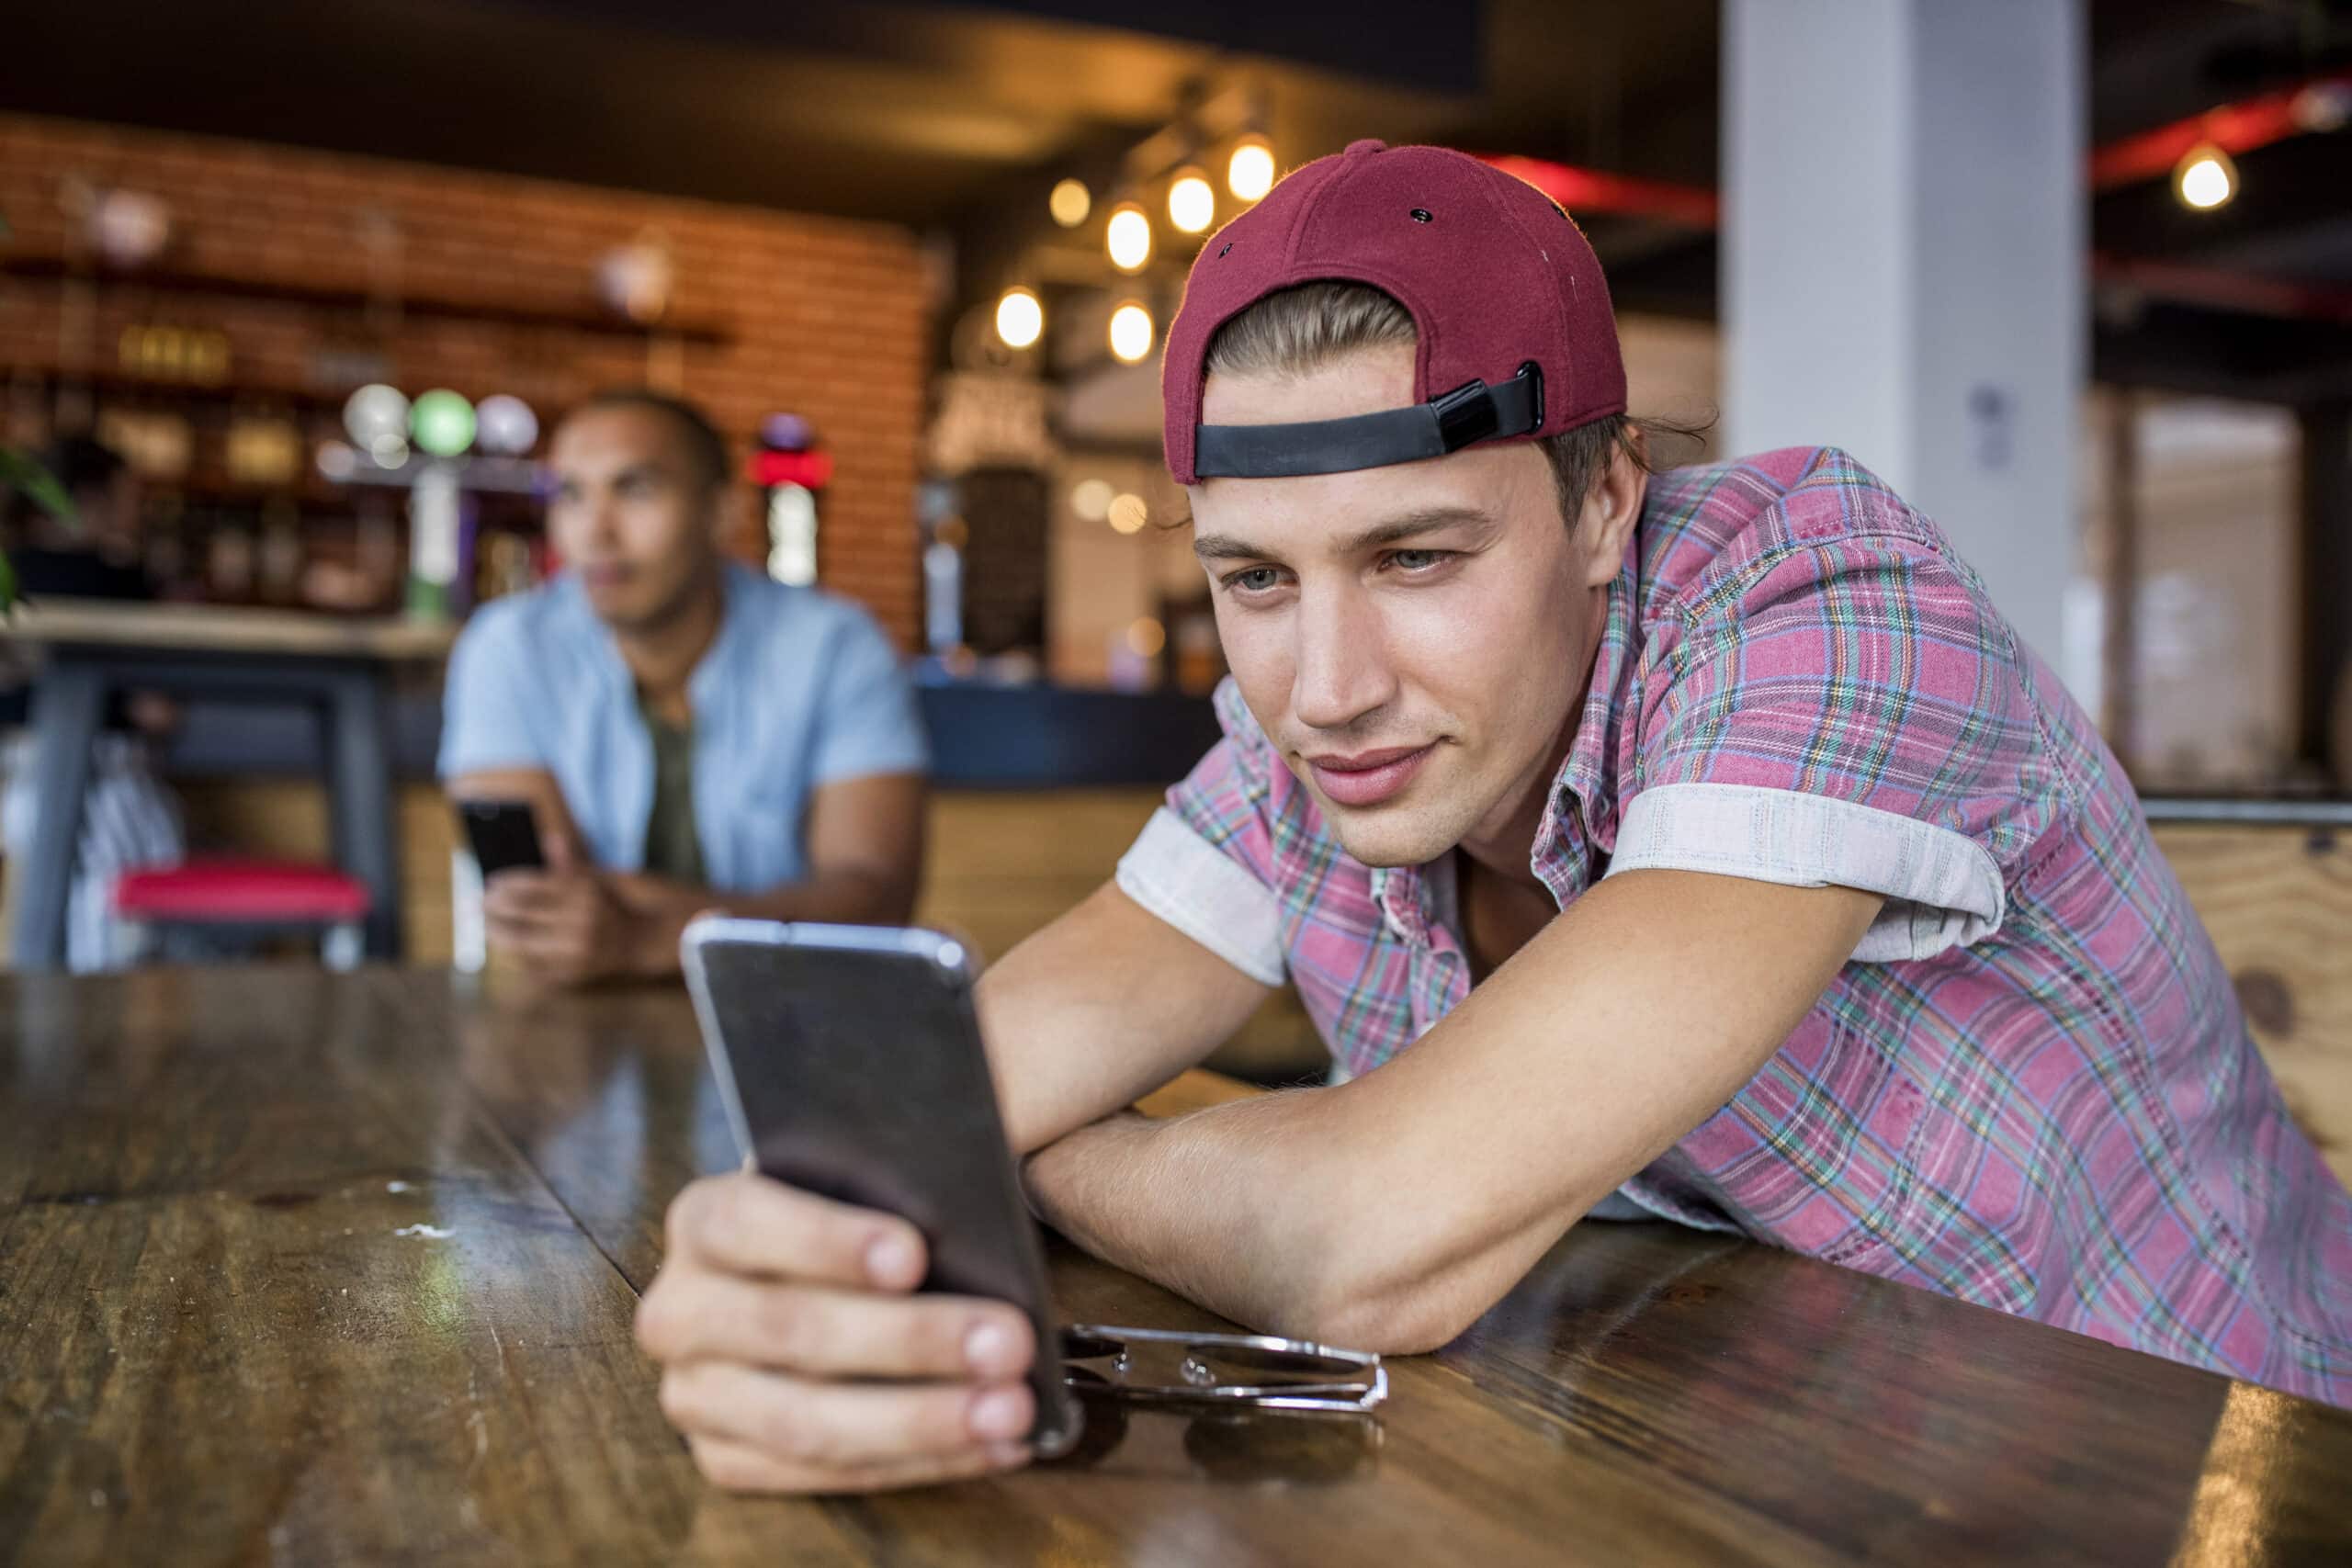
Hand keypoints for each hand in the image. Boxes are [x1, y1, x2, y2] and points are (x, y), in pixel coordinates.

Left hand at [481, 867, 656, 984]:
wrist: (644, 941)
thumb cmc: (613, 905)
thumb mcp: (595, 878)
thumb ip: (568, 863)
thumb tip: (547, 838)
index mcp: (582, 893)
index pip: (528, 886)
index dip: (504, 884)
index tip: (490, 882)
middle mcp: (578, 921)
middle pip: (518, 914)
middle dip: (491, 908)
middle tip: (476, 904)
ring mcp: (575, 950)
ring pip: (520, 942)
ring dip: (496, 934)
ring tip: (485, 927)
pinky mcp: (572, 972)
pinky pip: (534, 965)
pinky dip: (518, 955)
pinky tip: (509, 946)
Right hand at [636, 1172, 1038, 1493]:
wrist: (821, 1279)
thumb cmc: (861, 1214)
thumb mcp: (881, 1160)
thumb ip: (923, 1150)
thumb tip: (996, 1155)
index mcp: (704, 1218)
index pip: (747, 1222)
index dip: (827, 1240)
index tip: (914, 1255)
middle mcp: (682, 1309)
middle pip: (787, 1329)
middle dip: (908, 1339)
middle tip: (1007, 1341)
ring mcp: (698, 1394)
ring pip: (805, 1419)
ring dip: (920, 1419)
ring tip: (1010, 1409)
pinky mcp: (727, 1458)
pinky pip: (825, 1474)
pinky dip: (919, 1461)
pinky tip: (995, 1443)